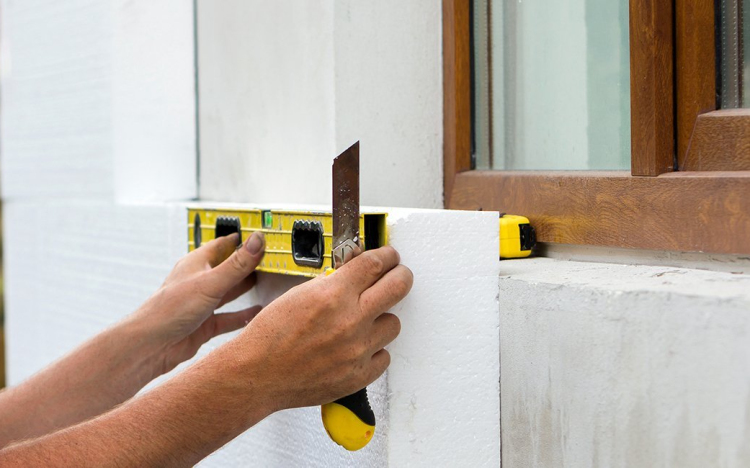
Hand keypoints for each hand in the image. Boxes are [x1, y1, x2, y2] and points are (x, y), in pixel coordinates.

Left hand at [129, 232, 266, 375]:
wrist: (151, 345)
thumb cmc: (171, 309)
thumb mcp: (210, 282)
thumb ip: (237, 264)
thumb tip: (258, 241)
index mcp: (197, 264)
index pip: (223, 245)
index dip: (242, 240)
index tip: (263, 236)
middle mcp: (200, 281)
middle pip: (229, 268)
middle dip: (248, 264)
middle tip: (272, 259)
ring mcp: (203, 303)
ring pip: (229, 292)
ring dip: (246, 288)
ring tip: (269, 283)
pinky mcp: (205, 324)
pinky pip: (229, 318)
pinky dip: (243, 315)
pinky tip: (257, 313)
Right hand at [234, 246, 412, 410]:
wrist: (257, 375)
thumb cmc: (270, 336)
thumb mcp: (298, 294)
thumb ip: (332, 283)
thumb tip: (356, 271)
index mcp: (333, 295)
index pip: (376, 263)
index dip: (387, 256)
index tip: (390, 256)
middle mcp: (350, 321)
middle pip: (399, 286)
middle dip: (401, 276)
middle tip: (398, 275)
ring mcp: (357, 350)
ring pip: (394, 324)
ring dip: (382, 318)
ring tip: (365, 321)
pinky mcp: (359, 375)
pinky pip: (384, 355)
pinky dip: (374, 350)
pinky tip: (357, 346)